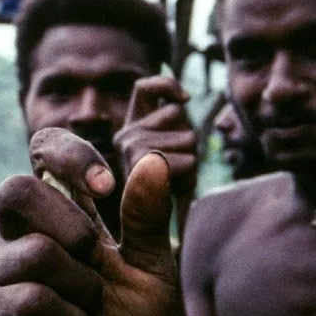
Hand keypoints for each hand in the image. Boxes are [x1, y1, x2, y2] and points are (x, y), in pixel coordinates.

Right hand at [0, 129, 178, 315]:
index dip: (70, 154)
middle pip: (17, 189)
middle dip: (71, 223)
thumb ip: (148, 221)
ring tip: (87, 314)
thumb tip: (150, 161)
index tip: (107, 187)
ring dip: (82, 287)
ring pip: (34, 251)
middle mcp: (17, 236)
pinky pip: (26, 299)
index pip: (43, 151)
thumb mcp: (152, 275)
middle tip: (96, 260)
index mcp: (57, 216)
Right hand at [116, 75, 196, 202]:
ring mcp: (129, 147)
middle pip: (176, 112)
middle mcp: (124, 134)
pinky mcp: (139, 164)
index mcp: (131, 126)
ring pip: (187, 137)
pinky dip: (188, 172)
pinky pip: (186, 160)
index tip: (186, 99)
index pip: (145, 88)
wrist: (149, 230)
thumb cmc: (170, 187)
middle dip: (188, 139)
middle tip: (177, 168)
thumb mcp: (175, 148)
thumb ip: (173, 120)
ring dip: (191, 159)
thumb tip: (183, 99)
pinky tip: (174, 185)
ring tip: (175, 179)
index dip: (166, 85)